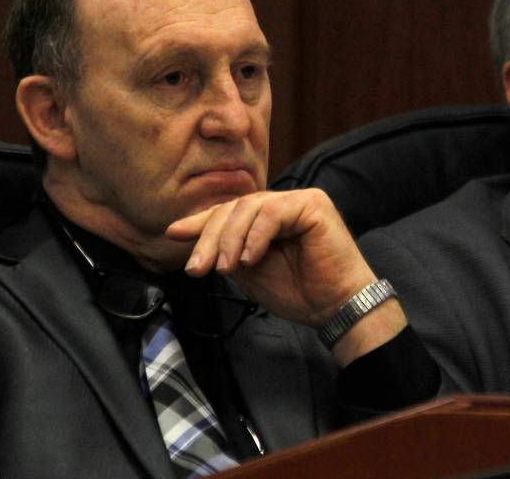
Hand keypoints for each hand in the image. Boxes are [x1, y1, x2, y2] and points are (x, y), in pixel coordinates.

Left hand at [166, 188, 377, 327]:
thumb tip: (194, 242)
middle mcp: (283, 203)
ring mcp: (299, 200)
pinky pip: (272, 213)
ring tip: (224, 269)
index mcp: (268, 218)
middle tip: (196, 268)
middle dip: (210, 237)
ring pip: (249, 207)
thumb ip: (228, 252)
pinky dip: (255, 236)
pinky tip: (248, 260)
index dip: (201, 222)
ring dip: (229, 239)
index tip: (173, 234)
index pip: (229, 212)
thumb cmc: (300, 292)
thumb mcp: (251, 271)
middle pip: (234, 208)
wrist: (335, 308)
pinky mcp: (313, 205)